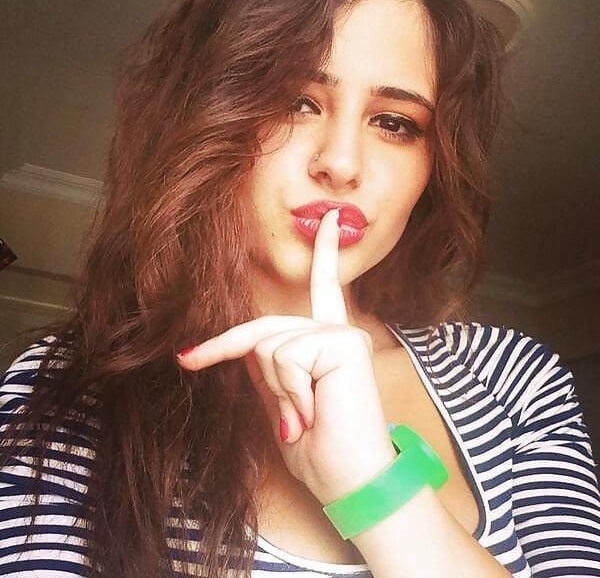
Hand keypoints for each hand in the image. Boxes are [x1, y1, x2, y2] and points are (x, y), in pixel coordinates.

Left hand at [176, 209, 395, 504]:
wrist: (352, 483)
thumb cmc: (321, 452)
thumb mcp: (283, 406)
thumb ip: (269, 369)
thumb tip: (249, 345)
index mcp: (329, 343)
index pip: (324, 289)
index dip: (325, 254)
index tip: (328, 219)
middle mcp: (338, 331)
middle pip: (263, 330)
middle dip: (245, 365)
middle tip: (275, 411)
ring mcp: (342, 334)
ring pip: (268, 345)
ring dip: (277, 392)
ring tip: (306, 418)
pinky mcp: (344, 342)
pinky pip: (286, 356)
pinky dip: (289, 393)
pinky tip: (314, 411)